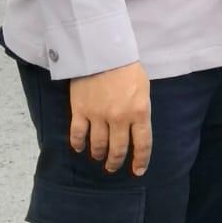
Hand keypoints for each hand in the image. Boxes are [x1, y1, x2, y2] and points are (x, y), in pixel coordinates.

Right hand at [68, 62, 151, 176]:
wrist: (103, 51)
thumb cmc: (127, 68)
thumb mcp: (143, 89)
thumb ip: (140, 110)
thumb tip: (137, 128)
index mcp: (140, 112)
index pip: (142, 144)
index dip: (141, 161)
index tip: (137, 171)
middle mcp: (119, 118)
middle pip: (118, 149)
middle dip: (116, 162)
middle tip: (112, 167)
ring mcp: (98, 116)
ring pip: (98, 145)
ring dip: (98, 154)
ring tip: (98, 156)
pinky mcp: (80, 111)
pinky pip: (78, 135)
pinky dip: (78, 144)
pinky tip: (79, 148)